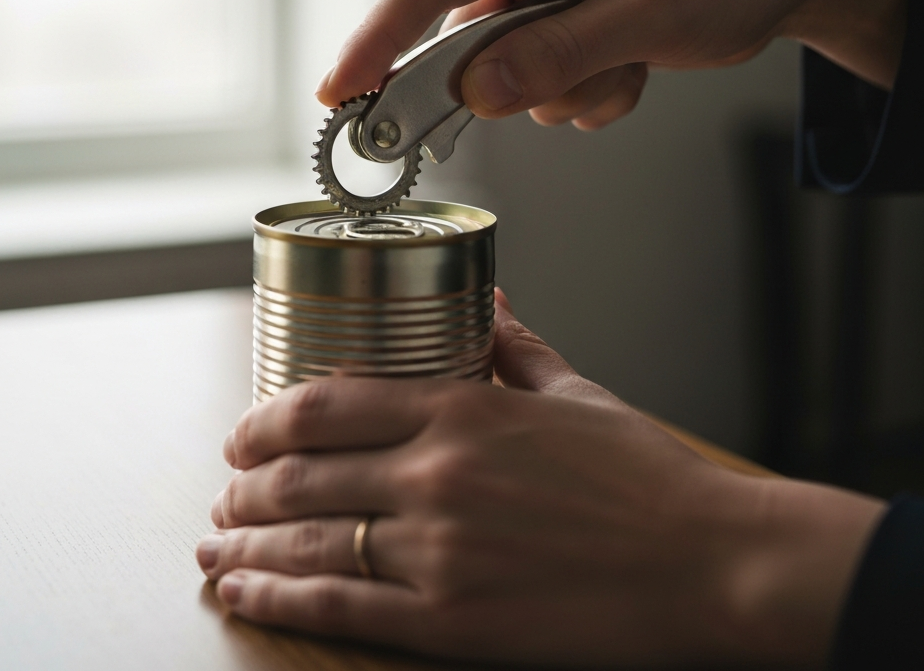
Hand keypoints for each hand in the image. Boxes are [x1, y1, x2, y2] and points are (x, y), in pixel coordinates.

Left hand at [198, 291, 883, 667]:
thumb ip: (515, 347)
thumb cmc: (645, 477)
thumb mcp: (575, 393)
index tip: (245, 434)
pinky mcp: (451, 619)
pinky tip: (245, 593)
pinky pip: (340, 606)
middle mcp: (438, 472)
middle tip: (224, 493)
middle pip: (302, 473)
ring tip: (215, 545)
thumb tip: (489, 304)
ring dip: (246, 542)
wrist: (708, 562)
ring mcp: (439, 548)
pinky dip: (279, 596)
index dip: (268, 419)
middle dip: (246, 485)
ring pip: (307, 539)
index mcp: (465, 408)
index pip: (330, 403)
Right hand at [316, 0, 907, 128]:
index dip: (378, 35)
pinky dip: (585, 93)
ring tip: (629, 62)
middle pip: (462, 33)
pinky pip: (543, 82)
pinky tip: (633, 68)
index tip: (338, 90)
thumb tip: (474, 94)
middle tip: (540, 92)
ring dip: (563, 88)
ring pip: (507, 71)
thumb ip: (556, 54)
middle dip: (495, 79)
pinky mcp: (564, 22)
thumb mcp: (647, 13)